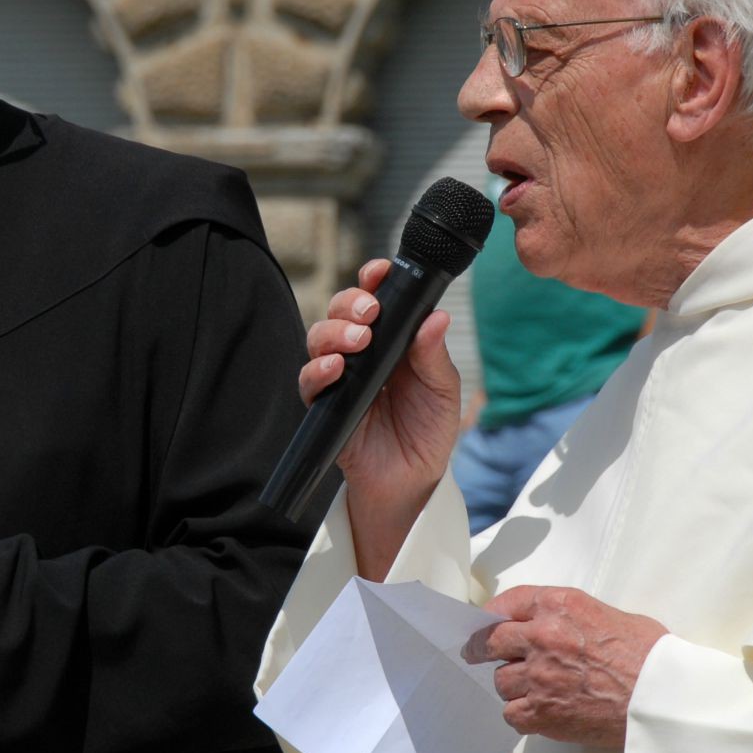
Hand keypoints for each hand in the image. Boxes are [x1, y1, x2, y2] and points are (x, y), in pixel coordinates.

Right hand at [300, 258, 462, 575]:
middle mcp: (362, 351)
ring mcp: (341, 376)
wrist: (413, 480)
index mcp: (392, 339)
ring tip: (357, 340)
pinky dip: (318, 370)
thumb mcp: (443, 390)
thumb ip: (434, 356)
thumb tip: (437, 317)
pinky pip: (309, 381)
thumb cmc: (428, 429)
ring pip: (319, 337)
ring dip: (334, 331)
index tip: (381, 271)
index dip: (374, 279)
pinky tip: (336, 369)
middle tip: (371, 312)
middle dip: (351, 302)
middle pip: (341, 310)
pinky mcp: (325, 405)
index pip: (377, 297)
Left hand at [464, 586, 667, 747]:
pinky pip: (512, 713)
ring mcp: (539, 675)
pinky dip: (520, 714)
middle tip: (477, 654)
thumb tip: (552, 625)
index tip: (485, 624)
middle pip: (491, 641)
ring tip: (531, 687)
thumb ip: (570, 616)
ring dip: (511, 684)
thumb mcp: (608, 614)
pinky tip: (535, 711)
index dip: (491, 615)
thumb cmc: (649, 655)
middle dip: (482, 648)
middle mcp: (543, 636)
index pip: (508, 603)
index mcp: (559, 605)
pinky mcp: (543, 712)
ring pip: (500, 680)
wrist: (663, 695)